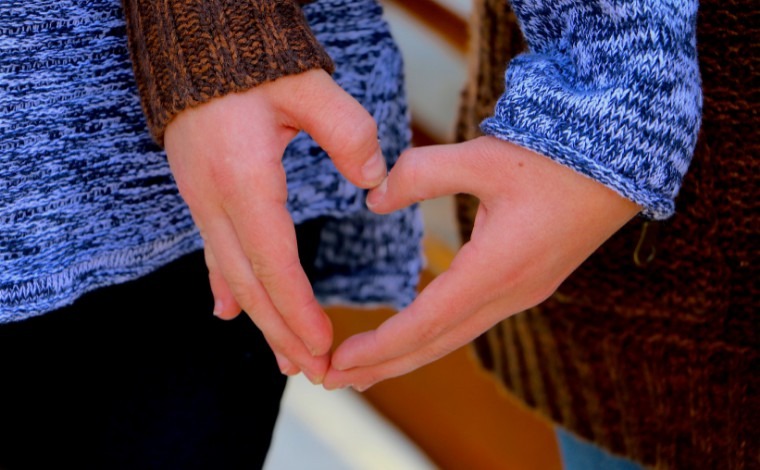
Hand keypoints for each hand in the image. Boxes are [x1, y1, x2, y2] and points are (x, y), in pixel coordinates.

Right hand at [164, 69, 386, 383]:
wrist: (196, 43)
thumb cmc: (255, 61)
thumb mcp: (309, 85)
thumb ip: (348, 131)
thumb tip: (374, 182)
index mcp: (244, 179)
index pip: (274, 261)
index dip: (298, 308)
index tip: (323, 346)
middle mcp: (215, 200)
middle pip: (251, 283)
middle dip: (282, 331)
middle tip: (315, 372)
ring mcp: (202, 201)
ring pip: (232, 276)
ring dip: (261, 320)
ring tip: (285, 360)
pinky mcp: (201, 195)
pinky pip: (215, 254)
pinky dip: (227, 289)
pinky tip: (228, 315)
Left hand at [323, 136, 639, 390]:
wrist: (619, 163)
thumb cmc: (553, 159)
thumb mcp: (483, 157)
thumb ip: (420, 174)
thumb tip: (372, 198)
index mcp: (497, 267)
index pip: (426, 321)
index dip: (379, 345)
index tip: (336, 362)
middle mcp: (510, 292)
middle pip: (436, 344)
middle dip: (383, 366)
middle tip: (332, 382)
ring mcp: (521, 293)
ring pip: (453, 338)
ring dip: (406, 357)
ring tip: (363, 373)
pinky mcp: (526, 285)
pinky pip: (471, 323)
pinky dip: (434, 338)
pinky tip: (415, 338)